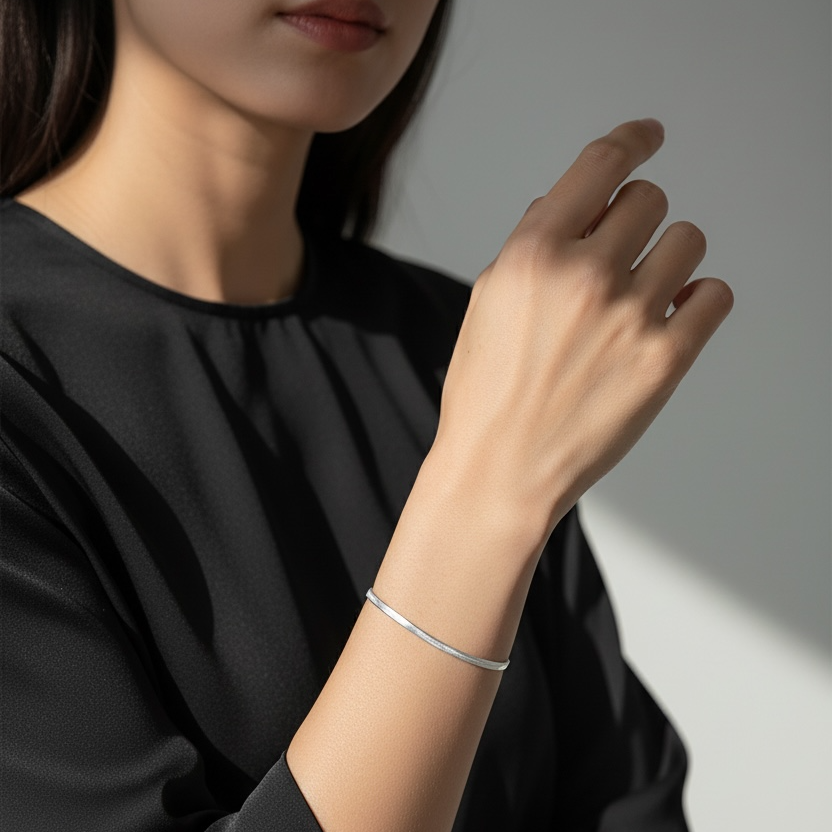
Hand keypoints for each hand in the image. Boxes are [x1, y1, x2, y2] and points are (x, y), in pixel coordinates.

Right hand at [430, 119, 733, 544]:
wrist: (501, 468)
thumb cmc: (487, 392)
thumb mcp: (489, 302)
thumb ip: (532, 245)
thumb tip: (570, 206)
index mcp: (533, 254)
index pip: (600, 164)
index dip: (631, 140)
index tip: (647, 136)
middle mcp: (584, 275)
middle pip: (649, 200)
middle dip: (635, 221)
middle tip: (619, 257)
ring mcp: (629, 317)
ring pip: (688, 241)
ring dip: (668, 259)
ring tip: (641, 296)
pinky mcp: (664, 360)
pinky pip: (714, 295)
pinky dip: (696, 301)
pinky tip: (668, 319)